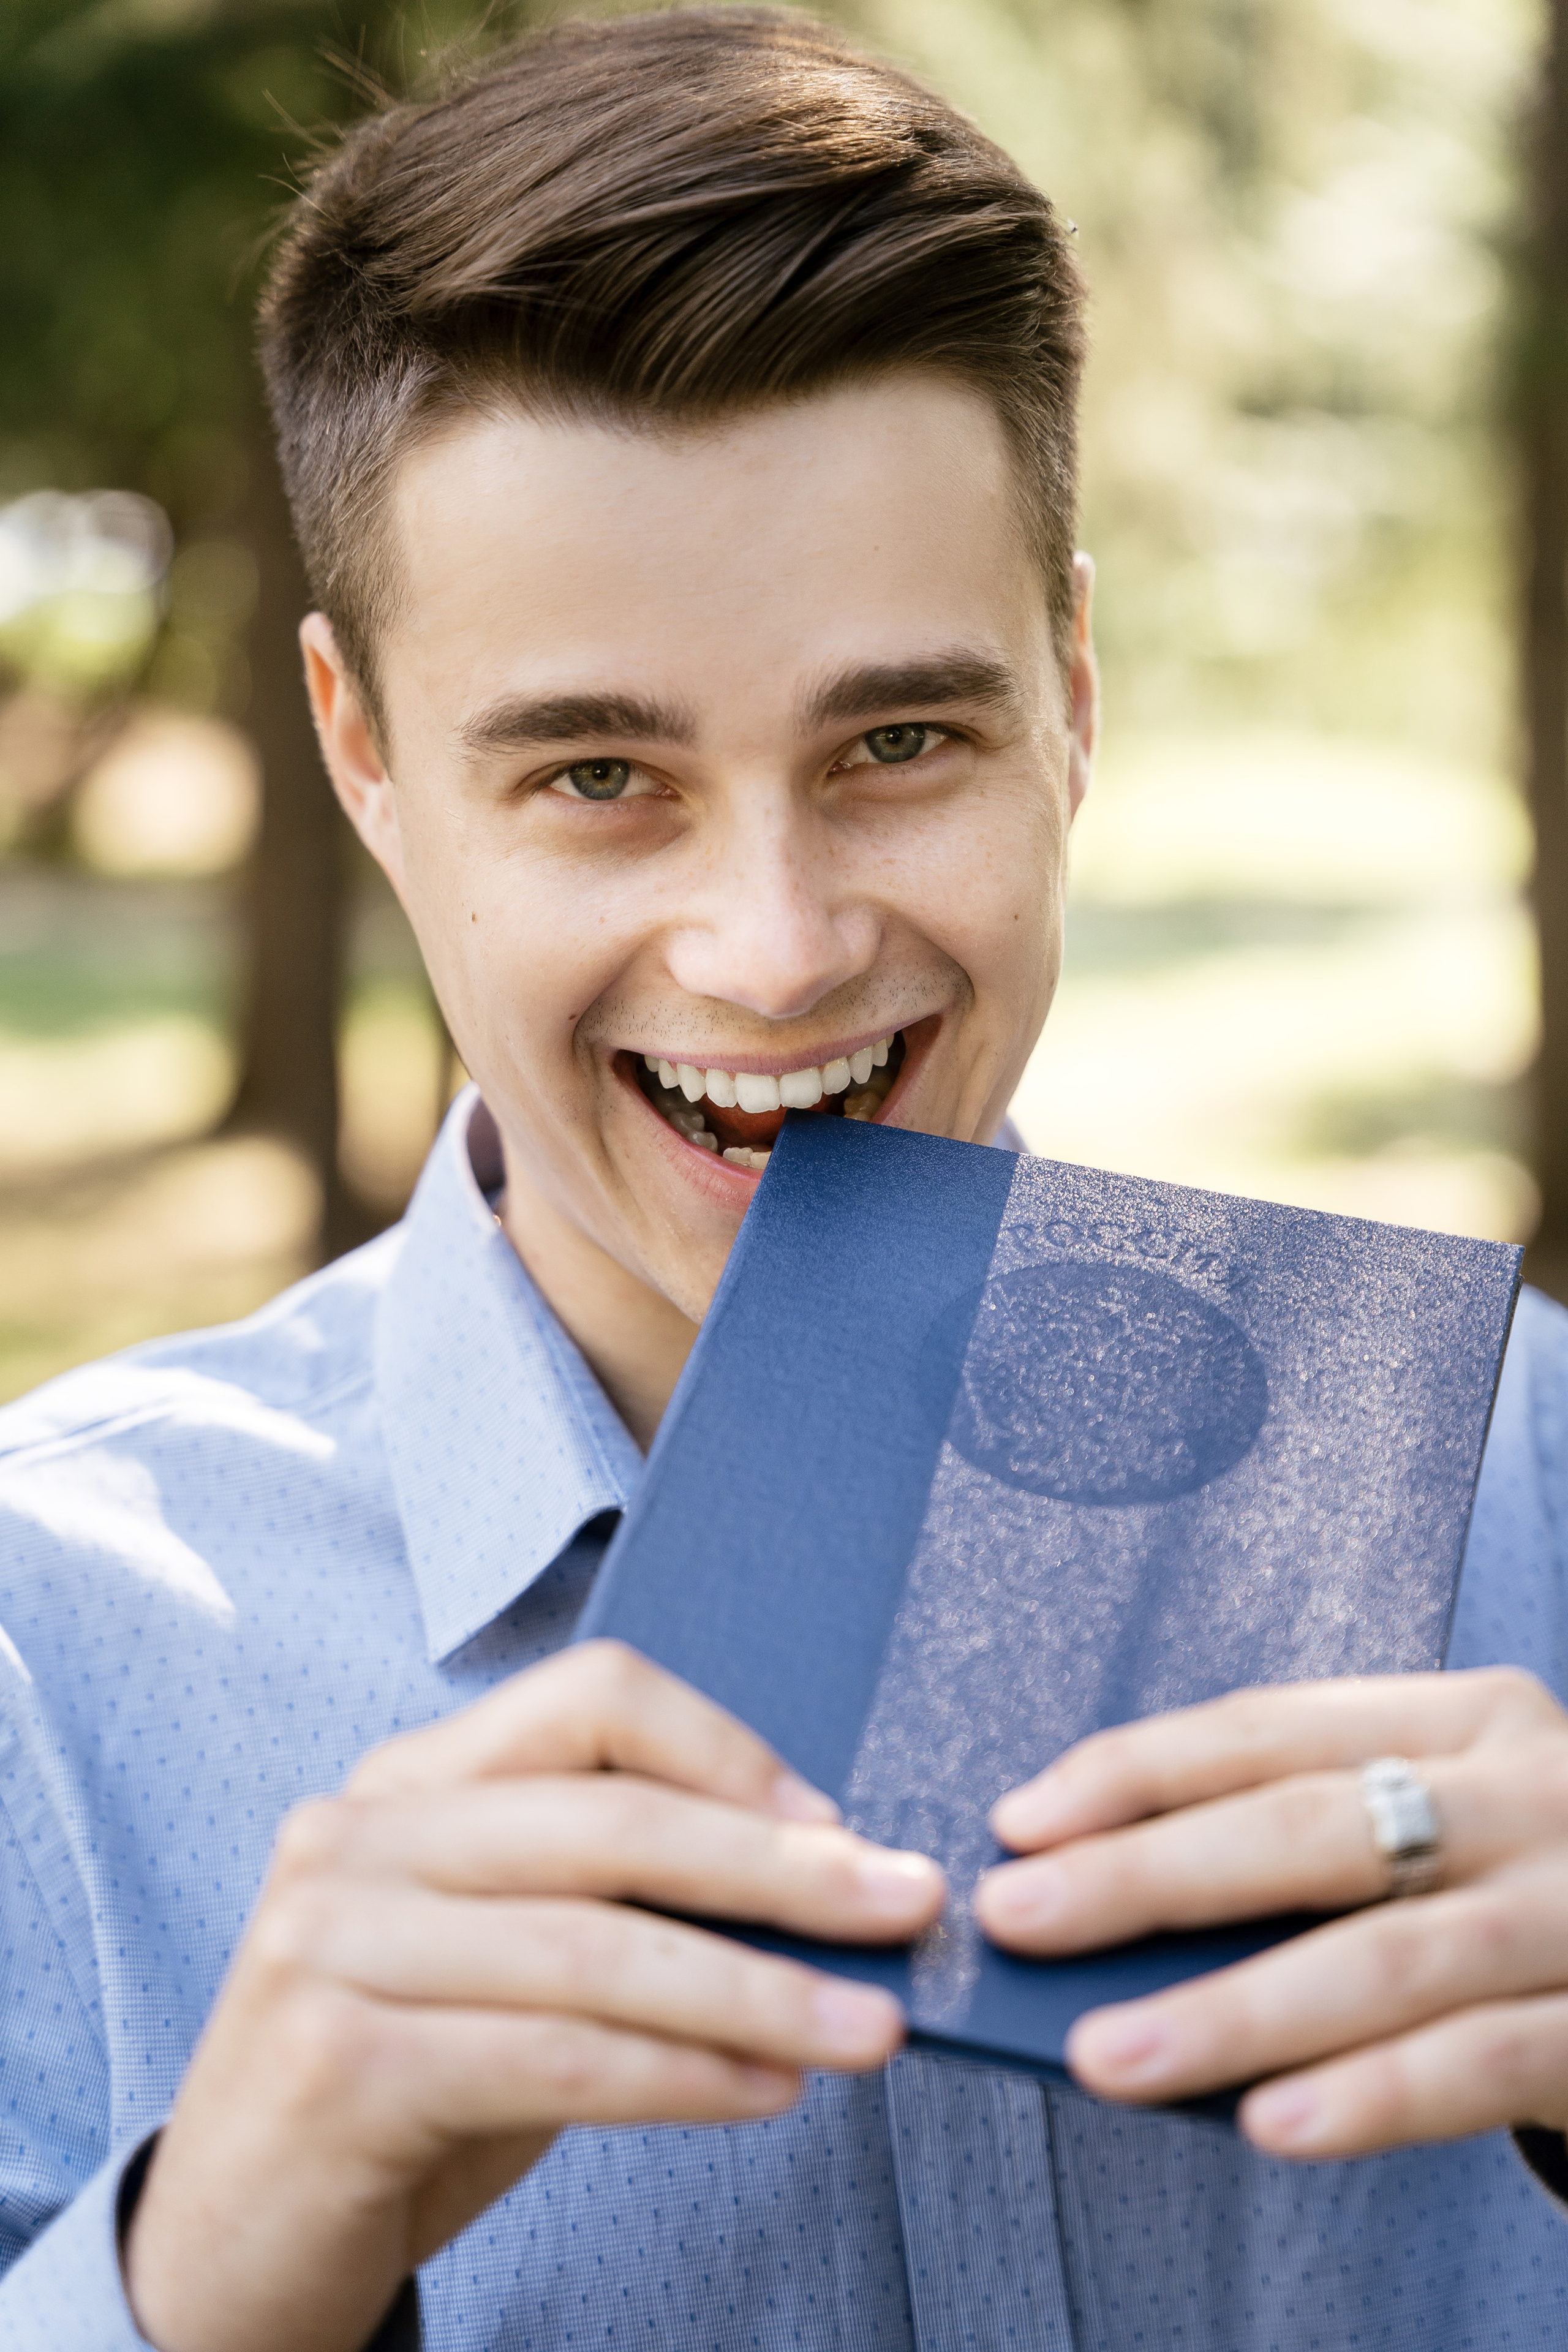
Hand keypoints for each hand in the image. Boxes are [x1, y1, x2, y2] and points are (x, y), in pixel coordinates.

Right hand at [124, 1641, 942, 2351]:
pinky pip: (558, 2057)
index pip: (589, 1698)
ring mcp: (333, 1944)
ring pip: (599, 1946)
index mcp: (404, 1785)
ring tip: (869, 2028)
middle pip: (612, 1821)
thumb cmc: (401, 2091)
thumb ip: (610, 1905)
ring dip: (760, 1989)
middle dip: (782, 1867)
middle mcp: (357, 1837)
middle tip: (902, 1905)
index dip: (725, 1749)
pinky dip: (683, 2074)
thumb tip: (811, 1882)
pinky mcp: (339, 2064)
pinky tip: (766, 2089)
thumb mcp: (501, 1966)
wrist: (233, 2249)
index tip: (834, 1820)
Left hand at [974, 1666, 1567, 2159]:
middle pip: (1307, 1829)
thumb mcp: (1441, 1832)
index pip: (1267, 1730)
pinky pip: (1478, 2064)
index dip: (1136, 1773)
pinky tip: (1270, 2125)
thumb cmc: (1519, 1900)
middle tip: (1020, 1917)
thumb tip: (1108, 1905)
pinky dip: (1368, 2096)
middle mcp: (1526, 1793)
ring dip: (1230, 2012)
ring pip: (1383, 1956)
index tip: (1019, 1822)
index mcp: (1464, 1721)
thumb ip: (1309, 1854)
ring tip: (1108, 2055)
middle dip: (1146, 1875)